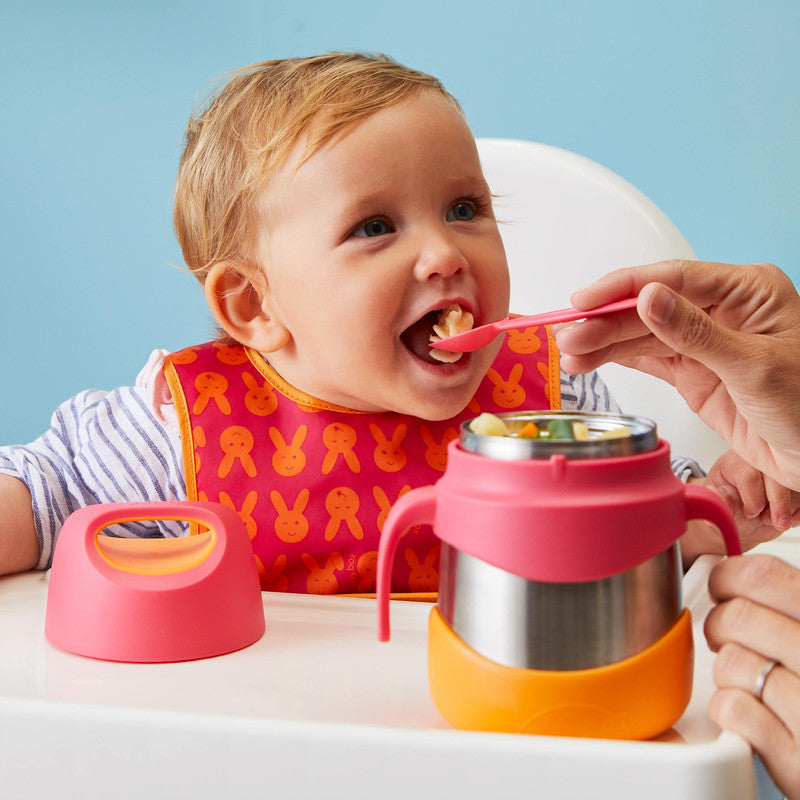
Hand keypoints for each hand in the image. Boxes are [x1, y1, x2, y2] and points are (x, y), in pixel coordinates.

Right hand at [554, 261, 799, 489]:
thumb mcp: (754, 366)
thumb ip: (696, 333)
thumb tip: (649, 298)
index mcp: (748, 292)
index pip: (674, 279)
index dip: (623, 288)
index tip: (584, 301)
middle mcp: (722, 311)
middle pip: (649, 307)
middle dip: (605, 322)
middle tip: (567, 335)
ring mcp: (705, 342)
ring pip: (642, 334)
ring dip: (603, 343)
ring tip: (569, 353)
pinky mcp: (693, 372)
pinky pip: (647, 358)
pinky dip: (616, 361)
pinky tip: (590, 361)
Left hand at [680, 451, 799, 565]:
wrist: (742, 516)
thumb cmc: (729, 507)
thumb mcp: (719, 505)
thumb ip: (720, 503)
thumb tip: (720, 502)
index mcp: (733, 463)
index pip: (748, 476)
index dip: (753, 501)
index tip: (750, 514)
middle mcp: (756, 460)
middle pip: (775, 476)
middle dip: (779, 504)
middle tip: (776, 523)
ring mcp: (776, 468)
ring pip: (793, 483)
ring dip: (790, 506)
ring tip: (776, 520)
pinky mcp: (790, 479)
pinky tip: (790, 519)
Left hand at [704, 555, 799, 799]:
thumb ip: (785, 603)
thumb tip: (732, 570)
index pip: (762, 574)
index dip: (728, 577)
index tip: (723, 588)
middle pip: (738, 616)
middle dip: (720, 625)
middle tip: (727, 638)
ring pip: (730, 662)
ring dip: (728, 672)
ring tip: (752, 683)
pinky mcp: (798, 759)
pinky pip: (732, 707)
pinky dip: (730, 709)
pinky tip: (753, 714)